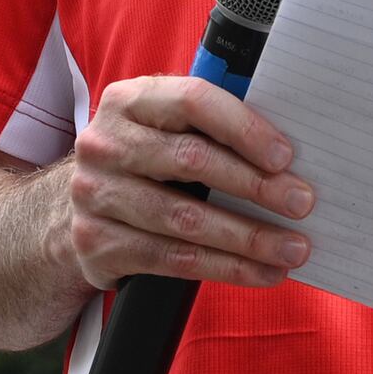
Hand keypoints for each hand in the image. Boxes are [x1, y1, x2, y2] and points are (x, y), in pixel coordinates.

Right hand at [50, 75, 315, 290]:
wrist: (71, 211)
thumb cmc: (144, 164)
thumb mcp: (164, 130)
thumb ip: (210, 128)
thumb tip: (288, 155)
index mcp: (129, 100)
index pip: (192, 102)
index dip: (243, 128)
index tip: (285, 156)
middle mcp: (104, 143)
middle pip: (191, 161)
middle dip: (255, 186)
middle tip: (302, 204)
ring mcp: (95, 194)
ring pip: (185, 219)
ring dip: (248, 238)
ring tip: (293, 250)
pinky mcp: (96, 243)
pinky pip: (173, 260)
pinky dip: (226, 268)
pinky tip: (262, 273)